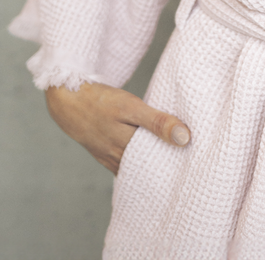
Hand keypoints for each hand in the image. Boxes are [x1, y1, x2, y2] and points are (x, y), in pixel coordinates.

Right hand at [45, 81, 190, 174]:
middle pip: (150, 165)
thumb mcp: (131, 107)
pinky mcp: (104, 154)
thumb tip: (185, 138)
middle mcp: (120, 157)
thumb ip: (158, 122)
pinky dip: (138, 161)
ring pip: (137, 165)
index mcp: (130, 146)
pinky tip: (149, 157)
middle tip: (191, 162)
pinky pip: (125, 164)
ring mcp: (110, 157)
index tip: (197, 158)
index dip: (178, 159)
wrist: (67, 100)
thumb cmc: (100, 100)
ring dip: (152, 162)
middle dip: (167, 163)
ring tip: (175, 161)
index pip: (161, 160)